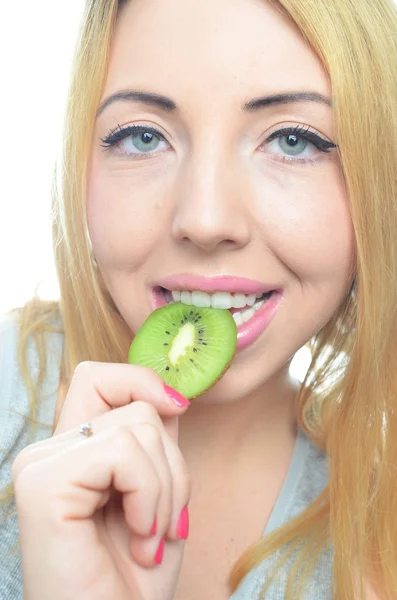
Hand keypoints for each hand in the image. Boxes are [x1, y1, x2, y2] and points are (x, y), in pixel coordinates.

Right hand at [12, 362, 190, 599]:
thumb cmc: (134, 579)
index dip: (142, 381)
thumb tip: (169, 395)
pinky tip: (137, 538)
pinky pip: (124, 451)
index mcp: (71, 451)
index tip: (178, 408)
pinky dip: (149, 495)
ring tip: (149, 536)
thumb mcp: (159, 495)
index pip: (100, 378)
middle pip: (134, 404)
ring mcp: (40, 464)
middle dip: (171, 462)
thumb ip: (155, 442)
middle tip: (162, 521)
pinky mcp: (42, 482)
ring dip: (166, 489)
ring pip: (138, 426)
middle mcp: (49, 451)